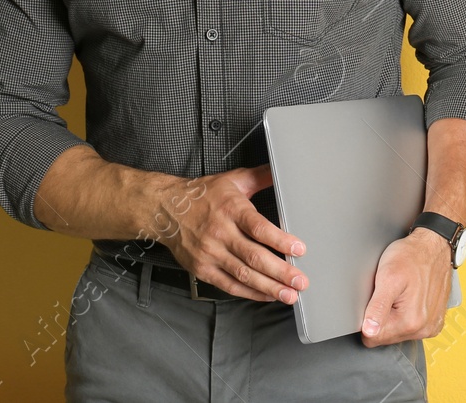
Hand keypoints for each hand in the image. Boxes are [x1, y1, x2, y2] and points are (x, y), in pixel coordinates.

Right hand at [161, 164, 308, 303]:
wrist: (165, 209)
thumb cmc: (201, 195)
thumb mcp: (233, 180)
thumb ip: (260, 176)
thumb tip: (280, 170)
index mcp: (232, 209)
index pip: (258, 228)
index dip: (280, 241)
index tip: (299, 249)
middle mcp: (221, 233)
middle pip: (254, 256)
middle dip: (281, 272)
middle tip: (300, 281)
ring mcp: (211, 253)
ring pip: (243, 275)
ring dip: (269, 287)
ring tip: (289, 295)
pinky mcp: (202, 269)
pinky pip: (229, 285)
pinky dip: (250, 293)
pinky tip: (266, 295)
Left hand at [361, 227, 451, 345]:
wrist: (434, 246)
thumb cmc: (412, 256)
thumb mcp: (388, 276)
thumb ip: (377, 307)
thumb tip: (369, 331)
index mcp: (410, 321)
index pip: (372, 338)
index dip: (368, 319)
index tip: (376, 301)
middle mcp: (424, 328)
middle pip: (385, 337)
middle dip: (382, 317)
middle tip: (389, 293)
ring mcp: (431, 326)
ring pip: (397, 333)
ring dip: (395, 315)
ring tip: (400, 293)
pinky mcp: (435, 322)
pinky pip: (412, 328)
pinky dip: (407, 314)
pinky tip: (410, 297)